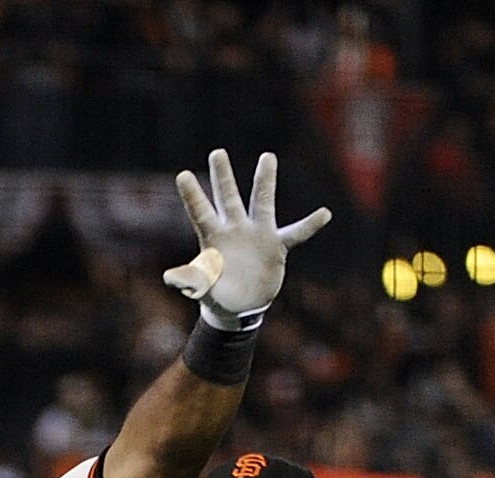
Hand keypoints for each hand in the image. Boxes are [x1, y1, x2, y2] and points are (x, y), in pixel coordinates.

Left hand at [162, 150, 329, 323]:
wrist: (239, 307)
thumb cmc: (216, 296)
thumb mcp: (203, 290)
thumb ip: (190, 281)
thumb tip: (169, 278)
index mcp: (213, 239)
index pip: (201, 213)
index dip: (192, 196)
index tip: (181, 176)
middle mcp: (234, 230)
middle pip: (227, 198)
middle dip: (222, 177)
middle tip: (217, 153)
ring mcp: (256, 235)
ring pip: (261, 203)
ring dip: (265, 181)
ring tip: (268, 157)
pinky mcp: (275, 246)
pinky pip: (295, 233)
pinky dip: (309, 225)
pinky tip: (324, 213)